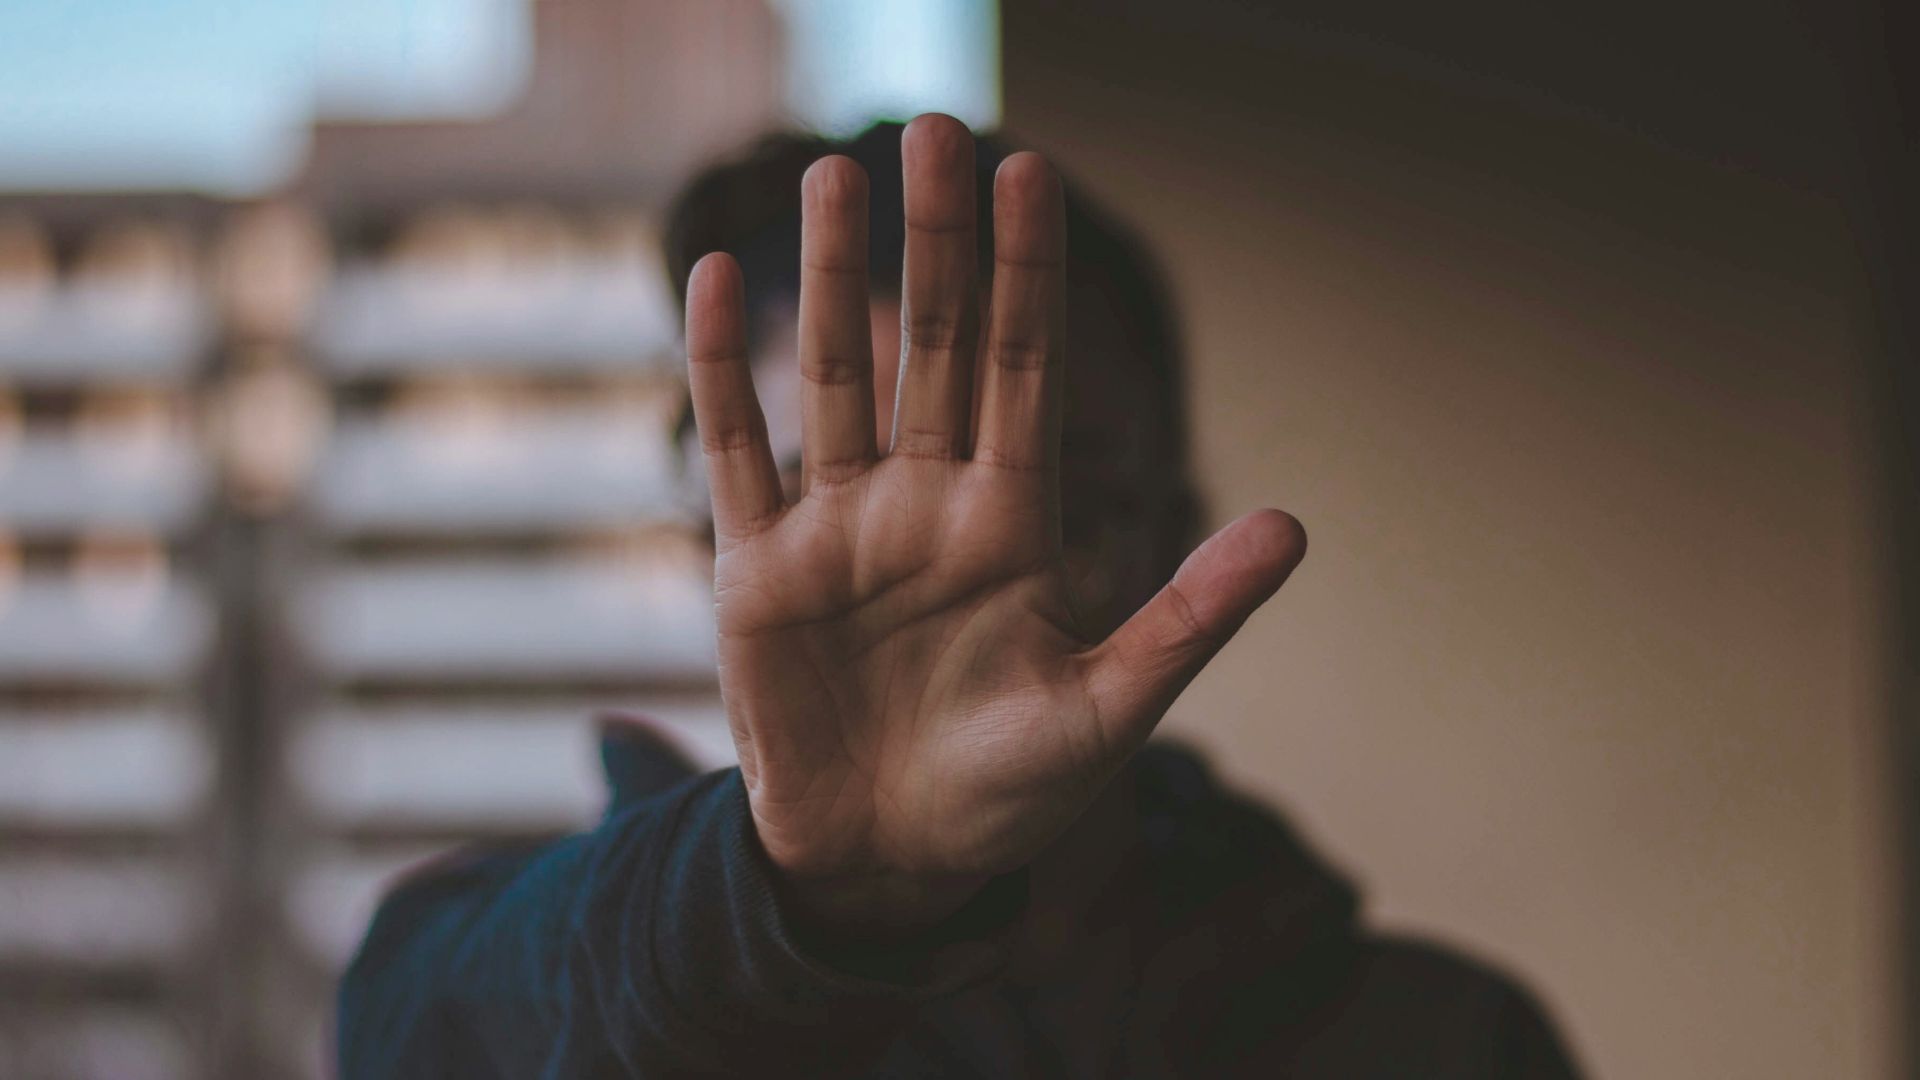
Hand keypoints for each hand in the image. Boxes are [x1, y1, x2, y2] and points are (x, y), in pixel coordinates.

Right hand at [684, 114, 1305, 933]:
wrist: (892, 865)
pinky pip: (739, 448)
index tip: (1027, 170)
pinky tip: (718, 281)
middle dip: (936, 241)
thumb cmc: (1011, 795)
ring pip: (838, 373)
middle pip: (936, 345)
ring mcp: (839, 528)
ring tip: (835, 176)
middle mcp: (926, 502)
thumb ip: (1191, 614)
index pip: (1026, 367)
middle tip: (931, 128)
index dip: (1028, 271)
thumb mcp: (1115, 711)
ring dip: (836, 279)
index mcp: (1013, 522)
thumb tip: (1297, 526)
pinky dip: (723, 368)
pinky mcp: (757, 568)